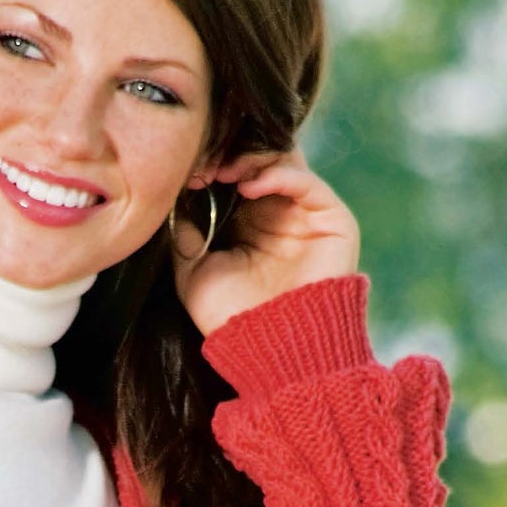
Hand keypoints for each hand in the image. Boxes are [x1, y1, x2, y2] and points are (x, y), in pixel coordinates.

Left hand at [171, 144, 360, 339]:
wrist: (270, 349)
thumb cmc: (231, 318)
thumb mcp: (194, 273)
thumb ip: (185, 236)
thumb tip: (172, 201)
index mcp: (250, 222)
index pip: (237, 174)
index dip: (214, 165)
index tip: (188, 169)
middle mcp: (280, 213)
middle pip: (261, 161)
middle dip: (232, 157)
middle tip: (204, 163)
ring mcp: (307, 214)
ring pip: (285, 163)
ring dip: (252, 160)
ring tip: (223, 171)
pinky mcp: (333, 220)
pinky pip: (308, 183)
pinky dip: (279, 175)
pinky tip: (249, 185)